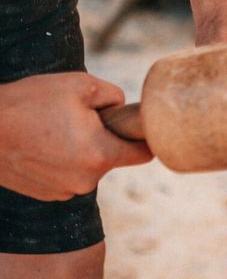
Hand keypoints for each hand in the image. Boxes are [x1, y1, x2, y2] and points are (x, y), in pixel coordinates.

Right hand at [0, 73, 151, 200]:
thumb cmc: (30, 102)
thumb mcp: (80, 84)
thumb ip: (114, 95)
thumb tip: (122, 108)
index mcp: (100, 155)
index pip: (143, 153)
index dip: (144, 137)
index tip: (138, 126)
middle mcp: (86, 180)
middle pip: (111, 156)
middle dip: (102, 137)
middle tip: (75, 117)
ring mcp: (64, 191)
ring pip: (87, 166)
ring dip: (79, 150)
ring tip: (52, 130)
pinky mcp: (46, 195)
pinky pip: (66, 175)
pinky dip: (60, 161)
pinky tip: (40, 144)